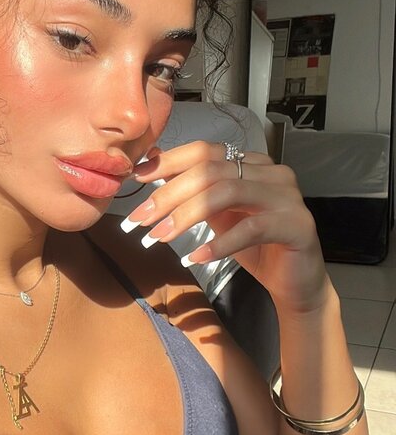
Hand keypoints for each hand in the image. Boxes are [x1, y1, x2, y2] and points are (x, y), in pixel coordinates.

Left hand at [125, 141, 328, 313]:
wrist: (295, 283)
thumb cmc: (254, 247)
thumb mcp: (217, 214)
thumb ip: (193, 189)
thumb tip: (153, 163)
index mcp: (251, 162)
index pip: (204, 151)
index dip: (168, 163)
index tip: (136, 179)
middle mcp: (271, 171)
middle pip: (211, 171)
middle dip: (169, 194)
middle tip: (140, 219)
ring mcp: (287, 195)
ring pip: (227, 192)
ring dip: (187, 215)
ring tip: (160, 237)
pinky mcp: (297, 223)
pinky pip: (251, 227)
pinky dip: (219, 243)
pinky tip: (196, 257)